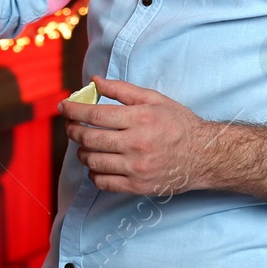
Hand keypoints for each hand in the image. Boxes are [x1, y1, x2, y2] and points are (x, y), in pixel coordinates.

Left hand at [60, 76, 205, 195]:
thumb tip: (94, 81)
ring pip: (93, 161)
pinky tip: (97, 164)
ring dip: (82, 151)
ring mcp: (136, 168)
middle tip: (71, 126)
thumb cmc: (178, 124)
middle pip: (90, 138)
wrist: (203, 156)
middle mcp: (136, 144)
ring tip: (85, 144)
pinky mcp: (137, 186)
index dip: (74, 110)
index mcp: (140, 118)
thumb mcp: (154, 99)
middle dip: (73, 130)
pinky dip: (93, 173)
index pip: (96, 114)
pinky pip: (103, 182)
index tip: (63, 107)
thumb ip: (122, 90)